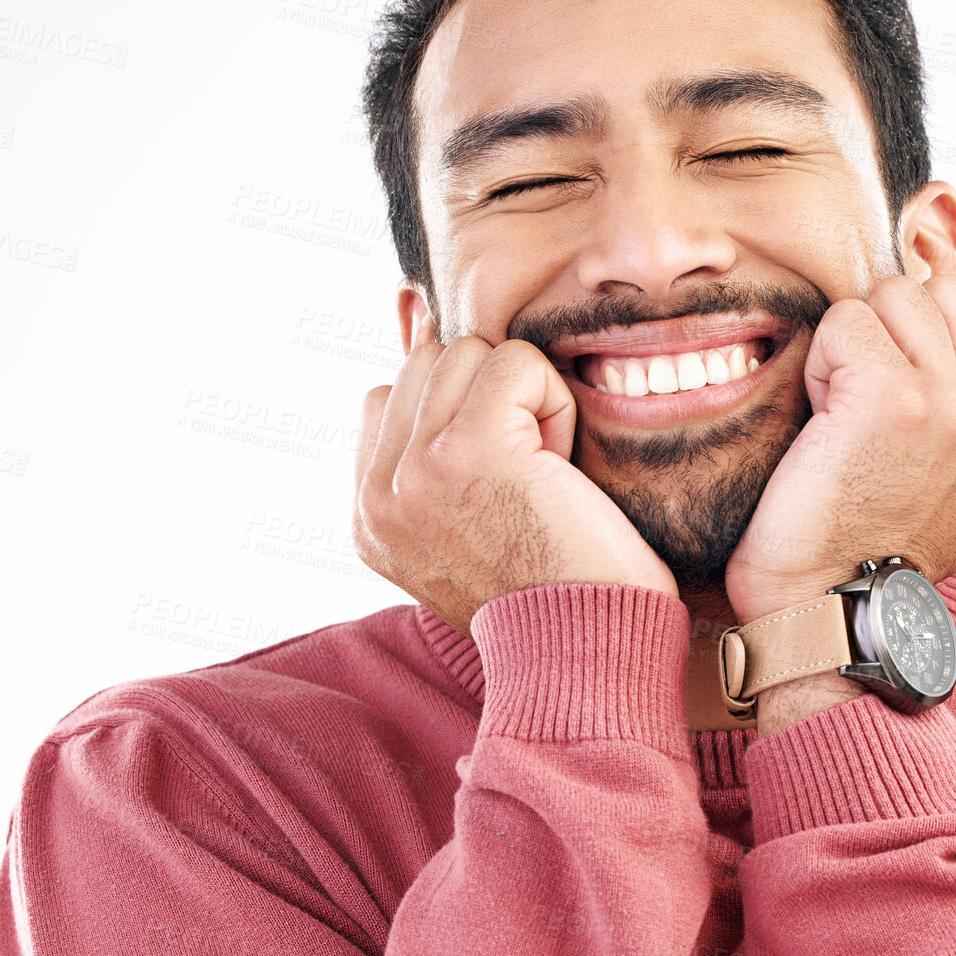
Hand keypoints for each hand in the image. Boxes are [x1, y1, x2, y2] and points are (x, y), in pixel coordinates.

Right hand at [354, 335, 677, 636]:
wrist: (585, 652)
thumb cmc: (552, 585)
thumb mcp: (471, 508)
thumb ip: (430, 423)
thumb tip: (407, 303)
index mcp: (370, 515)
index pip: (389, 393)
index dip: (459, 404)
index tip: (506, 452)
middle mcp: (378, 494)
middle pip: (431, 363)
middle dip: (494, 399)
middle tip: (529, 475)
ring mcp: (413, 469)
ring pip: (470, 352)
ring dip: (525, 398)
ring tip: (543, 472)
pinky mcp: (467, 449)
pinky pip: (515, 362)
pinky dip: (554, 403)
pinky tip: (560, 468)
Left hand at [723, 273, 955, 629]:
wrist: (828, 608)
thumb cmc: (870, 549)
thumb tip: (950, 322)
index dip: (924, 346)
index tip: (895, 413)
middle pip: (945, 293)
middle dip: (893, 330)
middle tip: (864, 405)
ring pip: (898, 294)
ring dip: (856, 343)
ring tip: (845, 413)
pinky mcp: (892, 392)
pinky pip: (847, 319)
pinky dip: (820, 361)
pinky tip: (824, 422)